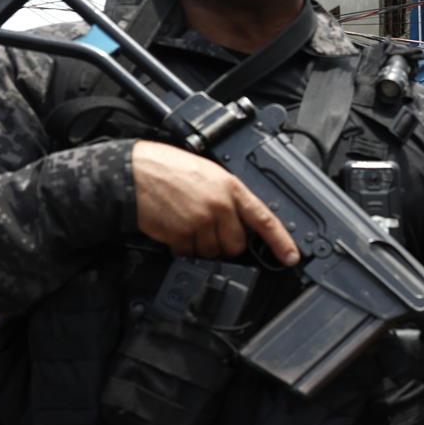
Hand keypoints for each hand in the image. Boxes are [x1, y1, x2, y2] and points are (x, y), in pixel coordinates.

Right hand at [133, 141, 299, 263]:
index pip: (264, 219)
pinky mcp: (180, 235)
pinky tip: (174, 228)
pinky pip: (189, 253)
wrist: (133, 172)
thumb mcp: (209, 173)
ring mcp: (200, 222)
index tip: (291, 256)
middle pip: (236, 245)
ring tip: (186, 222)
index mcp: (231, 188)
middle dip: (225, 242)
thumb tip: (241, 219)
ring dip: (201, 246)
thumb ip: (228, 196)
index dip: (281, 241)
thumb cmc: (167, 168)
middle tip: (208, 226)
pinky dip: (182, 247)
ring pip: (212, 252)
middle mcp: (220, 206)